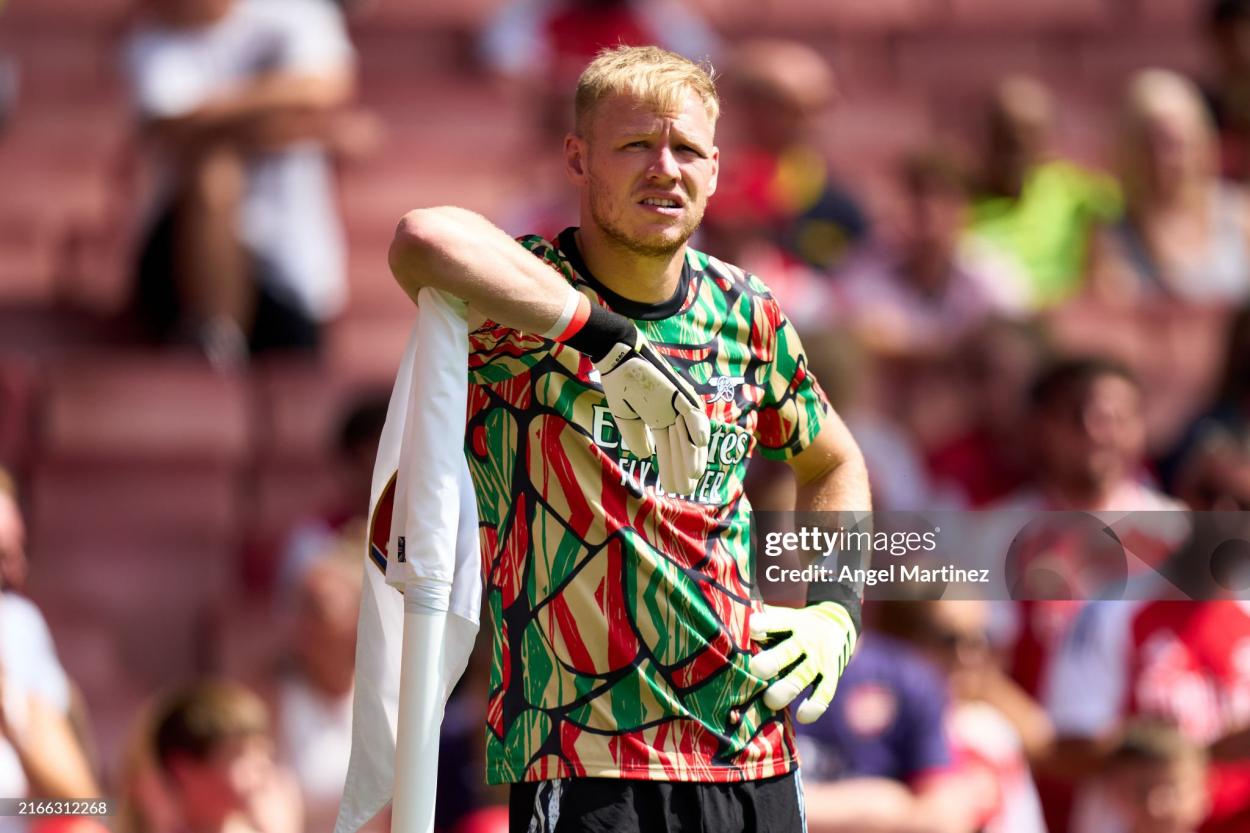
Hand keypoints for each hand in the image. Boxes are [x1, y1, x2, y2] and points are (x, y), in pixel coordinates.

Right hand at [593, 328, 709, 494]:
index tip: (672, 487)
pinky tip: (700, 443)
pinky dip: (697, 426)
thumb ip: (636, 436)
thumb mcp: (626, 417)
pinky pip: (692, 411)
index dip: (670, 468)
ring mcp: (677, 404)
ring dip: (692, 454)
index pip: (668, 449)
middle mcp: (672, 414)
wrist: (616, 358)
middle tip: (685, 489)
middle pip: (682, 446)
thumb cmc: (620, 383)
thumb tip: (647, 456)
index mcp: (659, 420)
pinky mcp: (679, 392)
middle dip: (683, 468)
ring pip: (689, 434)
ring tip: (692, 476)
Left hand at [749, 601, 857, 723]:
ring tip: (769, 700)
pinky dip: (814, 707)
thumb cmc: (793, 625)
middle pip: (788, 652)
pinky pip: (824, 694)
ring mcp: (819, 659)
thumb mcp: (781, 616)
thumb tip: (724, 625)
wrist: (836, 624)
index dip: (765, 624)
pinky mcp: (831, 675)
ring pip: (802, 676)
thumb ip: (759, 621)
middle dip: (771, 662)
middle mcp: (806, 640)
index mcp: (790, 622)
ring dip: (785, 689)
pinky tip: (801, 716)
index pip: (777, 622)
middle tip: (756, 671)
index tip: (753, 628)